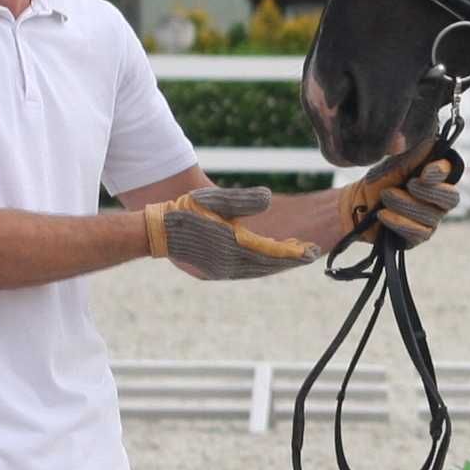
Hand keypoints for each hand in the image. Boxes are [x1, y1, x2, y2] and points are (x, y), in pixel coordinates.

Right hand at [144, 184, 321, 279]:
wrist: (157, 232)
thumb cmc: (185, 211)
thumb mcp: (214, 200)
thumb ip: (242, 199)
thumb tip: (268, 198)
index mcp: (231, 247)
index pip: (271, 253)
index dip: (293, 252)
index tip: (312, 251)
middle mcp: (229, 264)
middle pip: (269, 265)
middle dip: (290, 259)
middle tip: (312, 253)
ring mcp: (222, 270)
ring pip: (259, 269)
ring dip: (278, 263)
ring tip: (296, 255)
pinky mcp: (216, 271)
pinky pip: (247, 270)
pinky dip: (262, 265)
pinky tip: (269, 258)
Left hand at [336, 144, 461, 247]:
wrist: (356, 205)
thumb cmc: (379, 181)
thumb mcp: (395, 164)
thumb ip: (414, 155)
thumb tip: (432, 140)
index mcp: (436, 178)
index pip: (450, 172)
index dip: (441, 172)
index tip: (426, 171)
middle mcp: (438, 200)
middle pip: (451, 198)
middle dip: (430, 191)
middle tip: (410, 184)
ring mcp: (430, 220)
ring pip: (429, 215)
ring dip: (405, 204)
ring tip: (385, 197)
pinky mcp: (418, 236)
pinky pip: (417, 232)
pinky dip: (399, 221)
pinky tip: (383, 214)